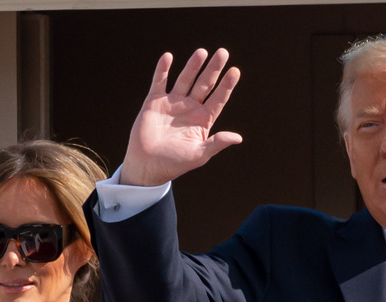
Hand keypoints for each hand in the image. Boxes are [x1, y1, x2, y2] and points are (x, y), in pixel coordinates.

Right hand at [120, 48, 241, 185]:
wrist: (147, 166)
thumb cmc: (174, 163)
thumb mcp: (199, 155)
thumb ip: (217, 143)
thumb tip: (238, 138)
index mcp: (203, 120)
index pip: (218, 99)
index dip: (227, 85)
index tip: (235, 71)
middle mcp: (190, 108)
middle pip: (204, 85)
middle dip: (213, 69)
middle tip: (223, 52)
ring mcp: (172, 103)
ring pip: (185, 80)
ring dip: (193, 66)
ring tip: (202, 52)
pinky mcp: (154, 102)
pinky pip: (159, 82)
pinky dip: (163, 70)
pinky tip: (168, 57)